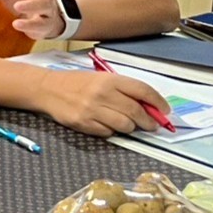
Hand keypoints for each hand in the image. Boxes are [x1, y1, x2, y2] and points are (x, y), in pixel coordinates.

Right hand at [32, 67, 164, 135]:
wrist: (47, 88)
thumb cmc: (77, 83)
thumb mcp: (101, 79)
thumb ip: (123, 90)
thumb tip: (148, 106)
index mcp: (109, 80)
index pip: (143, 91)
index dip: (158, 102)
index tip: (165, 111)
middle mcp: (102, 94)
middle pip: (136, 112)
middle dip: (149, 121)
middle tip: (152, 125)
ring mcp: (92, 110)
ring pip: (125, 125)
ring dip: (131, 127)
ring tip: (129, 124)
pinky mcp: (83, 123)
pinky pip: (108, 133)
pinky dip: (112, 131)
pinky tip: (107, 124)